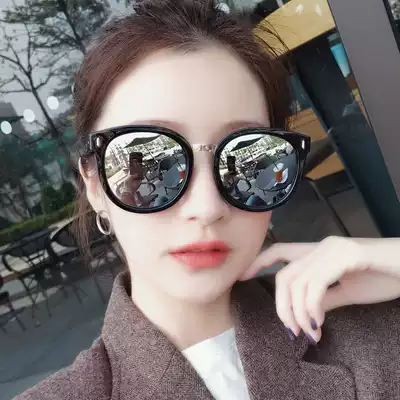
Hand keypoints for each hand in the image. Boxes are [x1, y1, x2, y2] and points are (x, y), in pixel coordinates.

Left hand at [240, 236, 399, 342]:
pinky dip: (311, 306)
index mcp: (320, 251)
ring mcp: (333, 249)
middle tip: (291, 330)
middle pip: (284, 275)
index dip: (258, 261)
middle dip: (281, 305)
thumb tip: (304, 312)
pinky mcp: (347, 255)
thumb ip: (324, 298)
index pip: (281, 251)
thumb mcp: (348, 291)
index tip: (242, 276)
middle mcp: (322, 245)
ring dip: (298, 312)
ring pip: (297, 281)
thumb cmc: (384, 277)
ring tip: (309, 332)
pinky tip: (318, 322)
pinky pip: (316, 283)